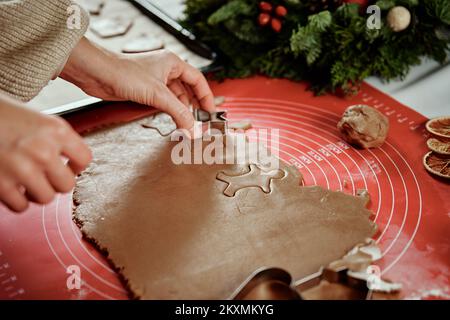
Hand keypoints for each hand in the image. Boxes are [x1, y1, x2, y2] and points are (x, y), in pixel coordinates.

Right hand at [0, 94, 91, 211]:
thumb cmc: (2, 115)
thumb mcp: (38, 119)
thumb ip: (57, 140)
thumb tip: (73, 164)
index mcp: (56, 130)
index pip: (85, 159)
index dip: (76, 165)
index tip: (67, 166)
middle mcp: (43, 150)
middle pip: (67, 184)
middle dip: (56, 183)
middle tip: (45, 177)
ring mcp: (21, 168)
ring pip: (46, 198)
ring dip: (36, 193)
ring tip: (26, 182)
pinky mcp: (0, 184)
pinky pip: (21, 206)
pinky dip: (16, 201)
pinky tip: (10, 187)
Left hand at [61, 37, 215, 130]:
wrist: (97, 74)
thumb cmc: (124, 73)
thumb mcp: (158, 94)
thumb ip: (179, 112)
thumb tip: (193, 129)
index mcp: (173, 63)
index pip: (198, 80)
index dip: (206, 96)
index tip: (211, 112)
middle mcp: (166, 70)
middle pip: (188, 89)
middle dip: (195, 105)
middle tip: (201, 121)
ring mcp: (155, 80)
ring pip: (176, 97)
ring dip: (182, 110)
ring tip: (188, 125)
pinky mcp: (145, 90)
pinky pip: (164, 102)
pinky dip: (170, 111)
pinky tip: (174, 121)